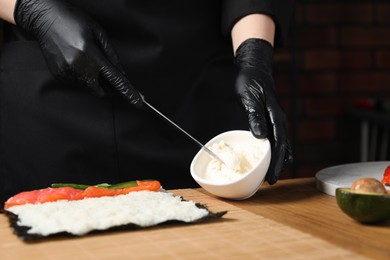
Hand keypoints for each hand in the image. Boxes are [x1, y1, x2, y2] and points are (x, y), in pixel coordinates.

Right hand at [14, 0, 141, 105]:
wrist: (44, 19)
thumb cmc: (74, 21)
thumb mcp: (99, 34)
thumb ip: (113, 57)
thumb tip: (123, 75)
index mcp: (91, 55)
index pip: (115, 79)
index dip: (128, 92)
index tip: (138, 103)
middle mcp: (78, 67)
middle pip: (102, 90)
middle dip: (109, 87)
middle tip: (110, 75)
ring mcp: (67, 73)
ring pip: (89, 88)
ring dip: (95, 81)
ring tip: (87, 59)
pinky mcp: (59, 76)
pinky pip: (78, 84)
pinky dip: (83, 77)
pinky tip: (78, 61)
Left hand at [234, 38, 292, 183]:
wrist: (253, 69)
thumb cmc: (250, 81)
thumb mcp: (249, 98)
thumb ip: (255, 117)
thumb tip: (260, 136)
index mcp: (276, 118)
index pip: (280, 145)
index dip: (276, 163)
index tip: (271, 178)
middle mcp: (279, 121)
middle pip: (284, 149)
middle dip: (278, 166)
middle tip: (269, 181)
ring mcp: (276, 121)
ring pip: (281, 146)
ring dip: (276, 161)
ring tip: (268, 175)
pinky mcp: (270, 121)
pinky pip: (274, 140)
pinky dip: (272, 152)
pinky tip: (264, 158)